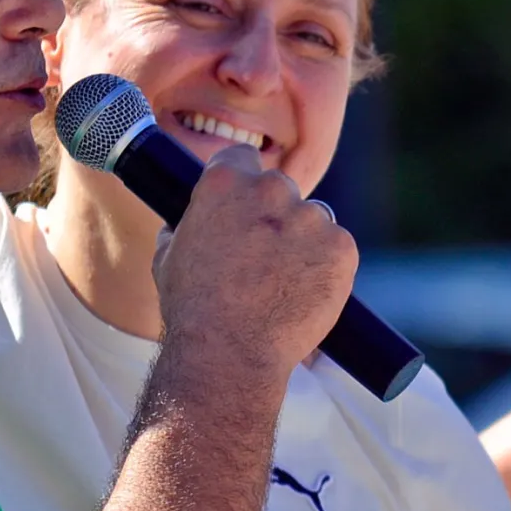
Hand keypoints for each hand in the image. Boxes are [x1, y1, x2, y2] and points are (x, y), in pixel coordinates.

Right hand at [152, 144, 355, 386]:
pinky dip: (328, 267)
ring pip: (313, 219)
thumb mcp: (169, 259)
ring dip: (304, 241)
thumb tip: (180, 226)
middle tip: (263, 257)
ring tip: (284, 283)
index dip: (243, 181)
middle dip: (275, 215)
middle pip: (281, 188)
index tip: (244, 206)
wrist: (230, 352)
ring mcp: (310, 217)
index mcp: (225, 183)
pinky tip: (307, 292)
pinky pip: (338, 248)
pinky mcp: (341, 247)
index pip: (242, 158)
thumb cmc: (193, 310)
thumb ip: (182, 230)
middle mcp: (270, 190)